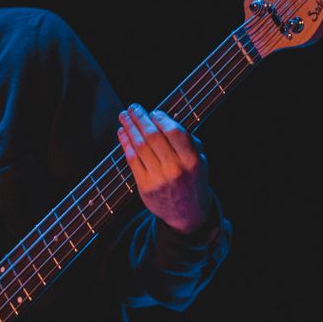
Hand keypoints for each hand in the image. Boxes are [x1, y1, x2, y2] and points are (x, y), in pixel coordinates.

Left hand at [117, 104, 213, 234]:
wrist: (188, 214)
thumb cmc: (192, 181)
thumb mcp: (200, 162)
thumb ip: (189, 142)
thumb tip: (166, 120)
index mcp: (192, 161)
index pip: (175, 133)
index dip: (162, 119)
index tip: (154, 112)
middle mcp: (175, 170)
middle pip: (153, 137)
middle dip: (140, 118)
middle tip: (133, 108)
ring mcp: (158, 179)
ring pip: (140, 146)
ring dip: (129, 128)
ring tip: (124, 116)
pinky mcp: (145, 186)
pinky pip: (132, 160)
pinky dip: (125, 144)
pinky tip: (122, 133)